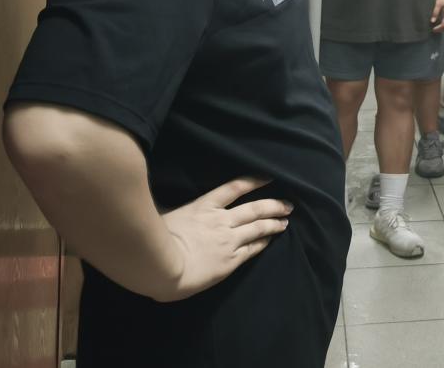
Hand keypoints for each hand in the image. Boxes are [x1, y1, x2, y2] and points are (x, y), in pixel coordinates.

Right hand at [154, 177, 291, 301]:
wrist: (162, 265)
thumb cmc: (155, 240)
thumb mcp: (164, 216)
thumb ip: (172, 210)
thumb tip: (167, 206)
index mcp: (204, 206)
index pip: (234, 188)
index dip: (253, 181)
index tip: (268, 178)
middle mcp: (221, 220)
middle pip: (254, 208)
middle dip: (273, 205)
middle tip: (288, 205)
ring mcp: (228, 240)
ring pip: (258, 227)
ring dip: (274, 223)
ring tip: (285, 221)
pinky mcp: (230, 260)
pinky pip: (253, 249)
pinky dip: (264, 242)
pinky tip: (271, 240)